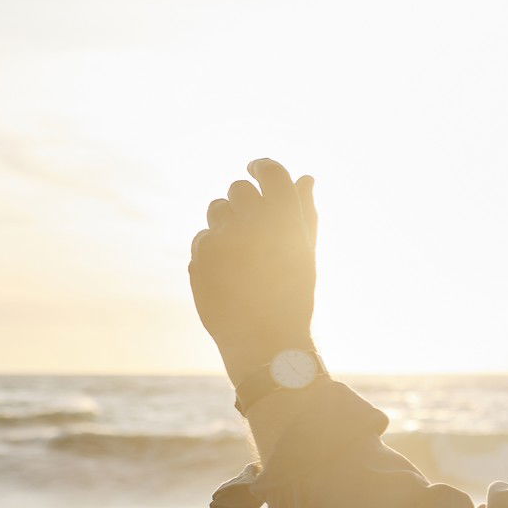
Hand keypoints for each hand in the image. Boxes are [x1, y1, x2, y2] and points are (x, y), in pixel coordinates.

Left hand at [189, 158, 319, 379]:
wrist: (266, 341)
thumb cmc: (293, 297)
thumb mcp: (305, 254)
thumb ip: (305, 213)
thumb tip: (306, 178)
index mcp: (287, 221)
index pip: (271, 172)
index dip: (262, 166)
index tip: (256, 169)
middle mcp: (255, 224)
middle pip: (238, 188)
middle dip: (244, 201)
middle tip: (252, 224)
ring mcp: (224, 239)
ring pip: (216, 209)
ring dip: (226, 223)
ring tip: (241, 254)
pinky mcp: (201, 256)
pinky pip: (202, 238)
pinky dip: (213, 250)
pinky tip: (229, 274)